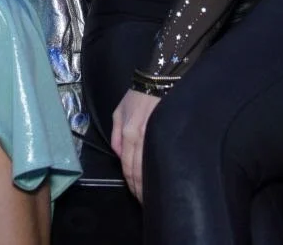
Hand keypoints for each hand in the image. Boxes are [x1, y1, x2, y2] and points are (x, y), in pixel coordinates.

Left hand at [110, 88, 160, 202]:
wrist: (158, 79)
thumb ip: (116, 134)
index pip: (127, 166)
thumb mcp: (118, 111)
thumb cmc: (137, 95)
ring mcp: (154, 135)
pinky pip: (161, 154)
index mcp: (127, 133)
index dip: (131, 183)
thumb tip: (119, 155)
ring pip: (150, 166)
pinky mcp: (166, 131)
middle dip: (140, 189)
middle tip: (145, 202)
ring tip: (153, 197)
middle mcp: (140, 137)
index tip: (135, 195)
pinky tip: (164, 179)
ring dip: (150, 184)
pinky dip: (161, 169)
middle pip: (138, 170)